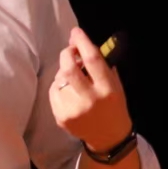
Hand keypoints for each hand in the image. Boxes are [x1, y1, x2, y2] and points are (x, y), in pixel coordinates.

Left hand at [49, 26, 131, 149]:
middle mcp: (89, 100)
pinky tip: (68, 90)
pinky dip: (58, 85)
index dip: (82, 42)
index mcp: (107, 89)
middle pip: (69, 68)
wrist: (109, 136)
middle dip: (66, 54)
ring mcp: (73, 111)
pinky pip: (53, 91)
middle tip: (71, 51)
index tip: (76, 32)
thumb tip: (78, 41)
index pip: (92, 60)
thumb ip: (100, 64)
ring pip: (59, 79)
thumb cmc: (113, 104)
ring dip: (63, 71)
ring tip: (73, 77)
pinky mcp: (61, 118)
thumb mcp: (114, 83)